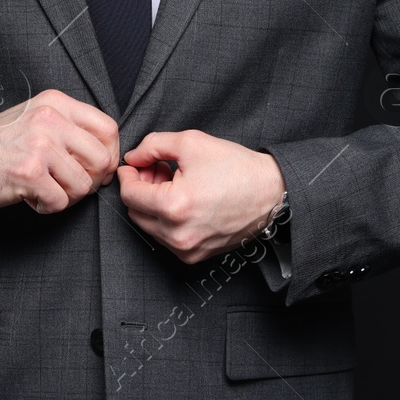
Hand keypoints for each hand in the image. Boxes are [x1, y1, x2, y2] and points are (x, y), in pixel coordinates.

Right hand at [0, 88, 119, 212]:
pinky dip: (48, 207)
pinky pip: (60, 202)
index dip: (110, 155)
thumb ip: (71, 128)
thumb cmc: (1, 144)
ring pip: (83, 185)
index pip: (108, 128)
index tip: (96, 170)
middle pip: (103, 159)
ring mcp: (39, 145)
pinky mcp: (28, 172)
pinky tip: (31, 197)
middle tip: (70, 185)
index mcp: (56, 103)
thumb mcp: (37, 118)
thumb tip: (109, 156)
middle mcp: (50, 119)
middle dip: (92, 181)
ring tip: (46, 190)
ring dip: (68, 197)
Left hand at [117, 130, 284, 264]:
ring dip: (153, 205)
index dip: (128, 175)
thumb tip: (132, 158)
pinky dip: (167, 220)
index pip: (129, 194)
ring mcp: (186, 250)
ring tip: (174, 184)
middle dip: (141, 189)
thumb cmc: (235, 167)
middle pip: (135, 212)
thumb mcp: (190, 142)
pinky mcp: (195, 256)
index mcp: (173, 206)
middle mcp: (177, 234)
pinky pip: (166, 238)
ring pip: (149, 227)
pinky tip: (185, 201)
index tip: (135, 164)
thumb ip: (152, 146)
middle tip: (157, 170)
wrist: (270, 192)